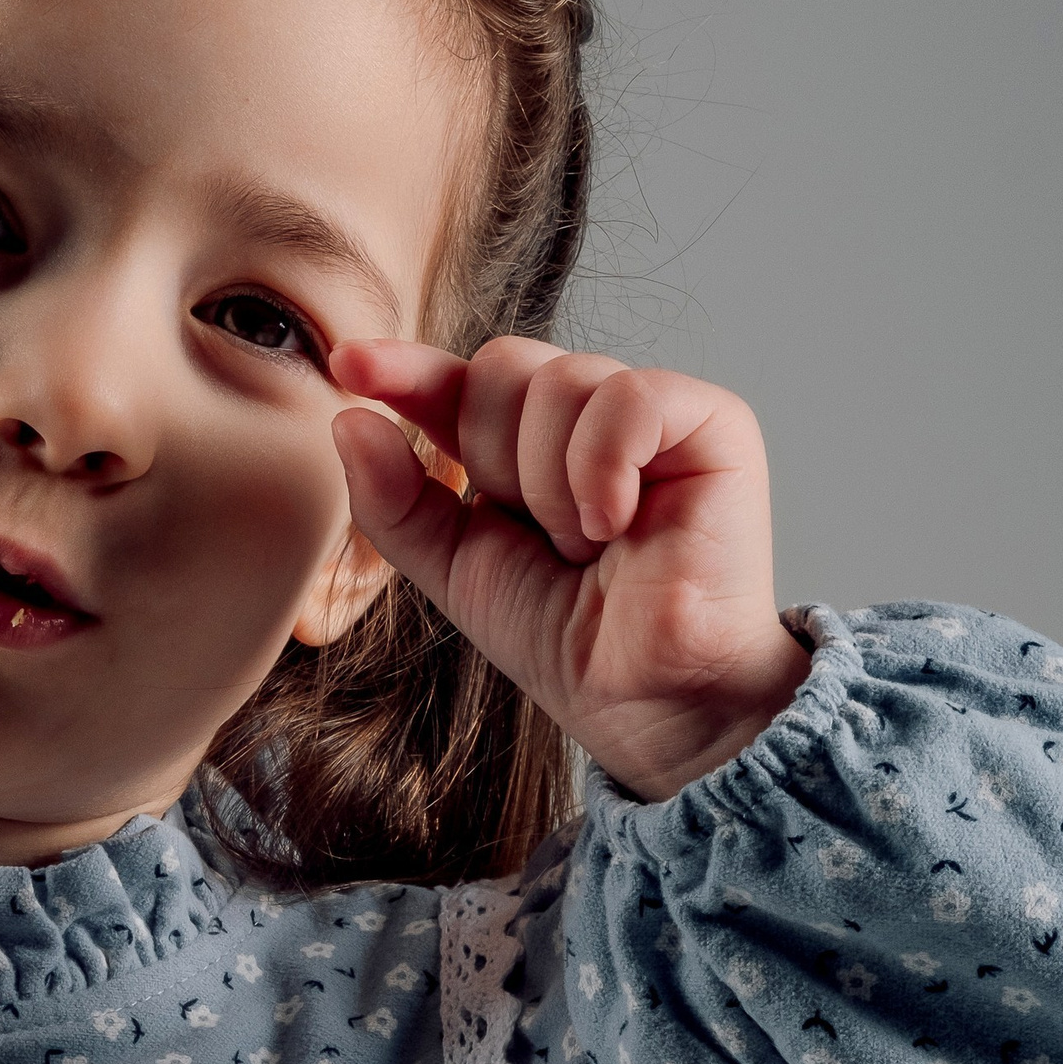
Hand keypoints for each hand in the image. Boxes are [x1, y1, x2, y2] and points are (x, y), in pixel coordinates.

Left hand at [329, 338, 809, 799]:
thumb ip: (394, 500)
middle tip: (543, 538)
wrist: (642, 698)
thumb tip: (348, 417)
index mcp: (526, 444)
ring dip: (552, 486)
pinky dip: (604, 466)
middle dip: (497, 464)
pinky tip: (618, 523)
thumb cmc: (565, 639)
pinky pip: (628, 398)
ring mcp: (653, 415)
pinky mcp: (713, 424)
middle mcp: (588, 417)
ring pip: (560, 382)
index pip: (458, 380)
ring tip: (589, 546)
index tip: (349, 365)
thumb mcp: (452, 568)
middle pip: (502, 368)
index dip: (406, 368)